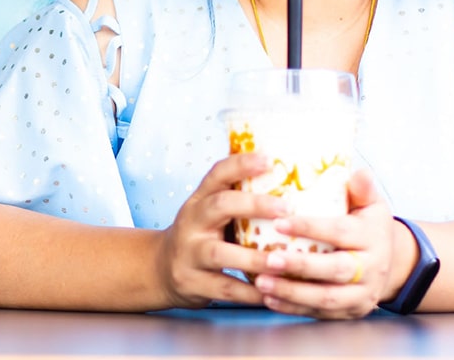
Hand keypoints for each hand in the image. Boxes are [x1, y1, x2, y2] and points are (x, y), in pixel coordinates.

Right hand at [152, 152, 291, 308]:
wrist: (160, 270)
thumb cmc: (202, 237)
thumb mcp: (211, 214)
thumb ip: (239, 202)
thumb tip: (293, 184)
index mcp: (199, 200)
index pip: (217, 174)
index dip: (241, 164)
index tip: (269, 160)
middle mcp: (191, 222)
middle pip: (219, 206)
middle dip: (253, 205)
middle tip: (287, 208)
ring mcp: (188, 253)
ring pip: (220, 253)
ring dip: (254, 258)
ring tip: (282, 261)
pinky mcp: (190, 283)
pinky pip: (223, 288)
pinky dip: (248, 292)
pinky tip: (270, 293)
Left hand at [251, 168, 396, 319]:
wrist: (392, 263)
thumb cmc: (368, 226)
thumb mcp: (372, 204)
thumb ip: (362, 189)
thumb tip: (359, 172)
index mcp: (372, 237)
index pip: (340, 232)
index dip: (310, 228)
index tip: (279, 222)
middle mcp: (371, 268)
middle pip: (335, 270)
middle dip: (300, 266)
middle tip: (268, 260)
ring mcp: (363, 294)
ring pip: (327, 298)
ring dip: (291, 293)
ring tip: (261, 283)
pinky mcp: (351, 312)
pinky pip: (320, 314)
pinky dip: (293, 308)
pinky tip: (269, 299)